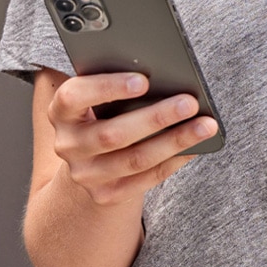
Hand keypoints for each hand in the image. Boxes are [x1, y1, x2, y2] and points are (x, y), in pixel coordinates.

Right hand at [45, 72, 217, 206]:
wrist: (88, 160)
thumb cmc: (102, 112)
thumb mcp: (98, 95)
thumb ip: (117, 81)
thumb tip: (164, 72)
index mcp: (61, 111)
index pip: (75, 97)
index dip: (107, 88)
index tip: (144, 80)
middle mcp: (68, 145)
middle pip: (113, 134)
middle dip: (156, 117)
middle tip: (190, 101)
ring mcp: (85, 174)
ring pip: (135, 159)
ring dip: (175, 141)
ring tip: (206, 125)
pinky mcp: (106, 195)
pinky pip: (147, 178)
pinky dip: (175, 160)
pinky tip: (196, 146)